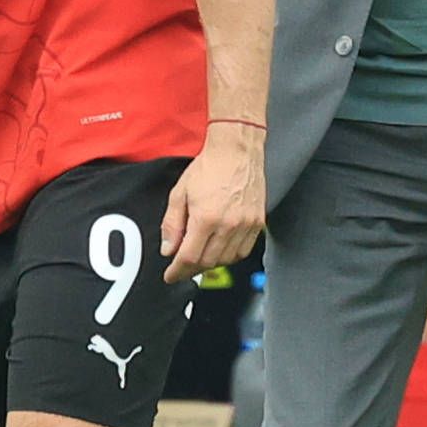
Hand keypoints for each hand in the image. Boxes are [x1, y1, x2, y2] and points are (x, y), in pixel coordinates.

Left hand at [162, 122, 266, 282]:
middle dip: (191, 269)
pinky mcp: (257, 222)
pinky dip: (229, 256)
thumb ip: (172, 224)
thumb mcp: (180, 193)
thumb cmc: (208, 167)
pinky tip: (219, 250)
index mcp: (206, 217)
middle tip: (181, 267)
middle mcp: (228, 224)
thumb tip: (168, 250)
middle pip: (208, 262)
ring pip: (226, 260)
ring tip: (199, 256)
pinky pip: (243, 251)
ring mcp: (246, 225)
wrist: (237, 151)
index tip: (170, 276)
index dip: (177, 271)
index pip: (189, 257)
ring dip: (210, 263)